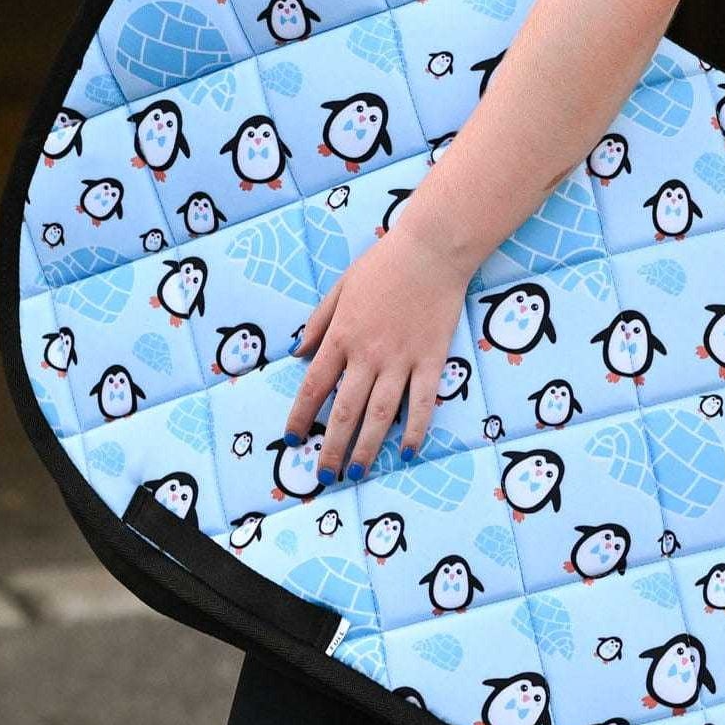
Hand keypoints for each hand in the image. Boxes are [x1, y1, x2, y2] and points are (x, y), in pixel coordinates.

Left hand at [282, 226, 471, 479]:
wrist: (431, 249)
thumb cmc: (384, 263)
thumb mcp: (340, 287)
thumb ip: (319, 323)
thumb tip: (298, 353)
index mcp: (342, 336)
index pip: (314, 386)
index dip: (301, 417)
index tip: (293, 439)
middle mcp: (368, 354)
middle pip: (345, 411)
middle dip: (332, 448)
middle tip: (324, 475)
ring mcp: (401, 360)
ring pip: (381, 416)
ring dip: (367, 448)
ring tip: (357, 473)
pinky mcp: (432, 360)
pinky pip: (422, 403)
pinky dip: (416, 430)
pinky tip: (409, 451)